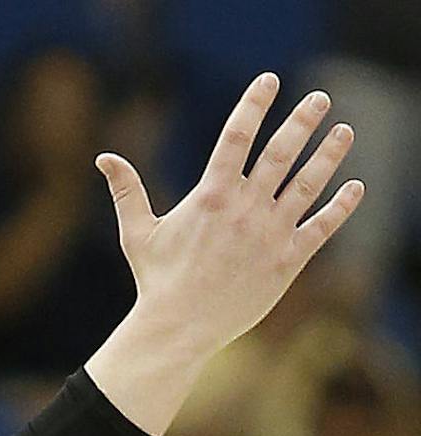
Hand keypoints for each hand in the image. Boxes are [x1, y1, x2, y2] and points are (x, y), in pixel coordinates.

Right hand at [98, 76, 361, 366]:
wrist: (177, 332)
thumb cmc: (156, 282)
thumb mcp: (137, 233)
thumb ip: (127, 191)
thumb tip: (103, 158)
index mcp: (210, 197)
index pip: (237, 136)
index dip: (254, 103)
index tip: (269, 81)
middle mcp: (245, 210)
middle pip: (282, 151)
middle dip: (303, 120)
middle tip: (319, 99)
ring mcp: (270, 234)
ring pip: (309, 183)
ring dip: (330, 153)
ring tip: (344, 132)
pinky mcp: (287, 261)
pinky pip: (322, 226)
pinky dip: (342, 205)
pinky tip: (354, 186)